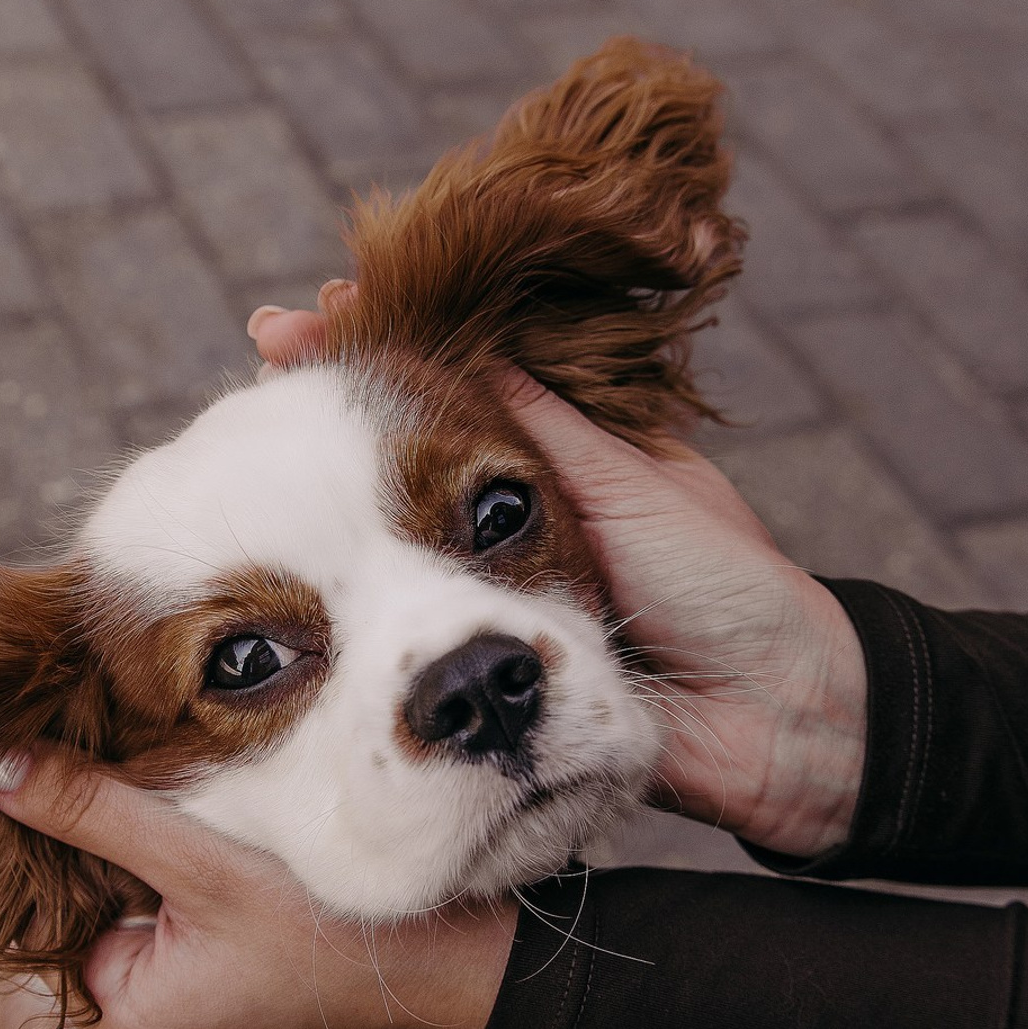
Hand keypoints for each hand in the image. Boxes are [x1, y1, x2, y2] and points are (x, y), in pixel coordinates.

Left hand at [0, 746, 515, 1028]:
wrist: (469, 970)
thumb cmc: (339, 936)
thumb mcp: (199, 865)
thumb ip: (91, 811)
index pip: (37, 921)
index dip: (29, 841)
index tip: (16, 763)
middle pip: (89, 912)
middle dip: (91, 838)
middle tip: (80, 746)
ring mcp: (200, 1010)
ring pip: (141, 907)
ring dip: (143, 845)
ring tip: (138, 762)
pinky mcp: (240, 984)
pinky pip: (186, 917)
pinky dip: (186, 866)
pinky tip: (196, 804)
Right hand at [250, 286, 866, 856]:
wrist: (772, 716)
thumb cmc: (723, 586)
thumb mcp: (632, 483)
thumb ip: (544, 429)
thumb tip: (465, 345)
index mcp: (557, 463)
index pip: (456, 383)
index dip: (388, 347)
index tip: (317, 312)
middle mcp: (508, 521)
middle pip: (406, 453)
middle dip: (334, 400)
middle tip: (266, 344)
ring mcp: (490, 593)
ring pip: (393, 532)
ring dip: (328, 487)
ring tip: (255, 424)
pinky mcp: (486, 667)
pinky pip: (412, 620)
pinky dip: (355, 590)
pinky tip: (293, 549)